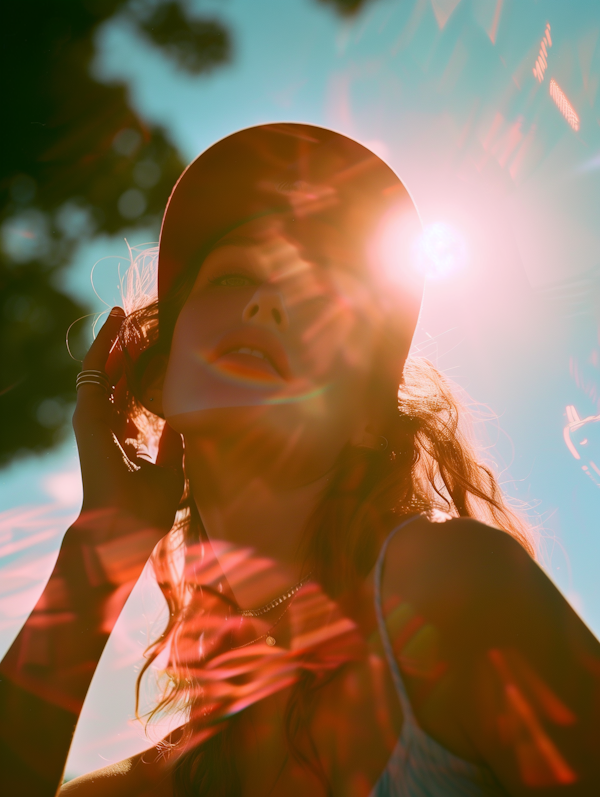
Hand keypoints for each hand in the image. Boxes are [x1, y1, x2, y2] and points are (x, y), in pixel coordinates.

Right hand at [70, 308, 183, 583]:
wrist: (125, 526)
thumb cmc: (148, 507)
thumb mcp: (170, 468)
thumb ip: (173, 443)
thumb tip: (183, 420)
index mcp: (122, 438)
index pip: (128, 397)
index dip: (139, 373)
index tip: (154, 351)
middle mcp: (106, 425)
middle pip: (114, 378)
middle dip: (125, 351)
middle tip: (140, 324)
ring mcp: (94, 418)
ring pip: (100, 368)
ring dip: (112, 341)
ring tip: (124, 315)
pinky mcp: (88, 413)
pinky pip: (92, 368)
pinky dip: (102, 344)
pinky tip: (115, 323)